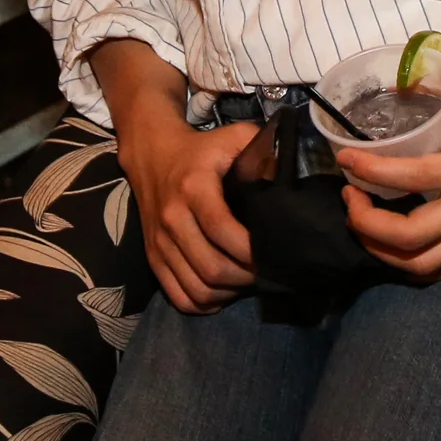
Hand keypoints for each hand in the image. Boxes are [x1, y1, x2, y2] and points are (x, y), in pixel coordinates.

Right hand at [116, 103, 259, 312]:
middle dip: (245, 277)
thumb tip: (288, 178)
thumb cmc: (203, 150)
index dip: (250, 250)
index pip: (222, 230)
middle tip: (266, 271)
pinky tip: (223, 292)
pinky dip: (204, 303)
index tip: (273, 252)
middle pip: (211, 268)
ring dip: (228, 293)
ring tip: (247, 281)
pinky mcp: (153, 257)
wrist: (153, 155)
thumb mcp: (234, 136)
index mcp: (194, 188)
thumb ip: (264, 149)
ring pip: (197, 288)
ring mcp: (159, 242)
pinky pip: (178, 296)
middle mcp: (172, 218)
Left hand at [338, 58, 440, 281]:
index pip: (414, 179)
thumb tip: (399, 80)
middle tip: (350, 196)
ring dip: (385, 252)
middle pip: (412, 238)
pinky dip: (416, 264)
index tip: (346, 159)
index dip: (371, 172)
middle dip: (367, 224)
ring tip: (367, 223)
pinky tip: (399, 243)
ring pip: (427, 266)